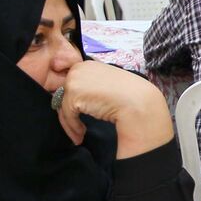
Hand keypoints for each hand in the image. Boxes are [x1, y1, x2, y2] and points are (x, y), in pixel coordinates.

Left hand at [54, 60, 173, 157]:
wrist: (137, 102)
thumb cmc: (129, 95)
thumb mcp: (108, 84)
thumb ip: (93, 86)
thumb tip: (83, 99)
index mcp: (88, 64)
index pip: (72, 83)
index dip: (73, 100)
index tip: (77, 115)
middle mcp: (78, 68)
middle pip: (64, 94)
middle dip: (69, 113)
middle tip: (77, 128)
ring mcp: (74, 80)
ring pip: (63, 106)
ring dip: (71, 124)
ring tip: (79, 136)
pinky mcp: (72, 94)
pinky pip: (67, 115)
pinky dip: (73, 127)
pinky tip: (81, 135)